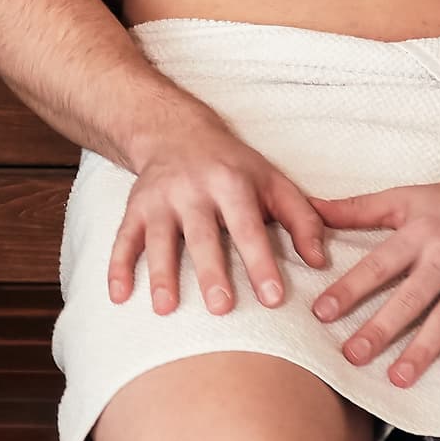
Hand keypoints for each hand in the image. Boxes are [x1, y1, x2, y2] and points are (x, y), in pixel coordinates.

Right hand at [109, 122, 331, 316]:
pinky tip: (120, 296)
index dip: (260, 262)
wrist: (175, 132)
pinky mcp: (134, 207)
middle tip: (221, 307)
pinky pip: (123, 238)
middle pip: (202, 235)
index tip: (273, 298)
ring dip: (161, 273)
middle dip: (210, 271)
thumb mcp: (273, 181)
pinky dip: (118, 266)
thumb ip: (302, 219)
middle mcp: (192, 189)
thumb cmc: (233, 166)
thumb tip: (321, 260)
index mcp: (231, 183)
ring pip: (158, 238)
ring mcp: (159, 199)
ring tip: (166, 308)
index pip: (248, 227)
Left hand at [310, 164, 439, 388]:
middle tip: (352, 356)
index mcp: (419, 233)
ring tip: (398, 377)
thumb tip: (308, 208)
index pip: (378, 266)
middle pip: (410, 298)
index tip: (321, 314)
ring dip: (424, 350)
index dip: (349, 290)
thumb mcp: (404, 198)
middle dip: (380, 329)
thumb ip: (356, 209)